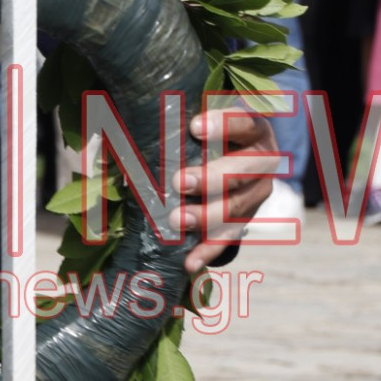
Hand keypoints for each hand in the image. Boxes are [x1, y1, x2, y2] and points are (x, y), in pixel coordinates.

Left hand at [173, 109, 275, 272]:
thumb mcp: (201, 123)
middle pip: (244, 170)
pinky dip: (208, 250)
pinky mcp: (246, 219)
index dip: (224, 124)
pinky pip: (229, 236)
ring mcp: (258, 193)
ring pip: (237, 207)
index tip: (194, 127)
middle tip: (178, 182)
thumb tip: (118, 118)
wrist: (232, 160)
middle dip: (211, 178)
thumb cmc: (207, 135)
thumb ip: (178, 121)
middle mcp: (263, 161)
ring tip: (177, 221)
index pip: (246, 122)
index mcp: (254, 130)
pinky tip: (190, 262)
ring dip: (206, 216)